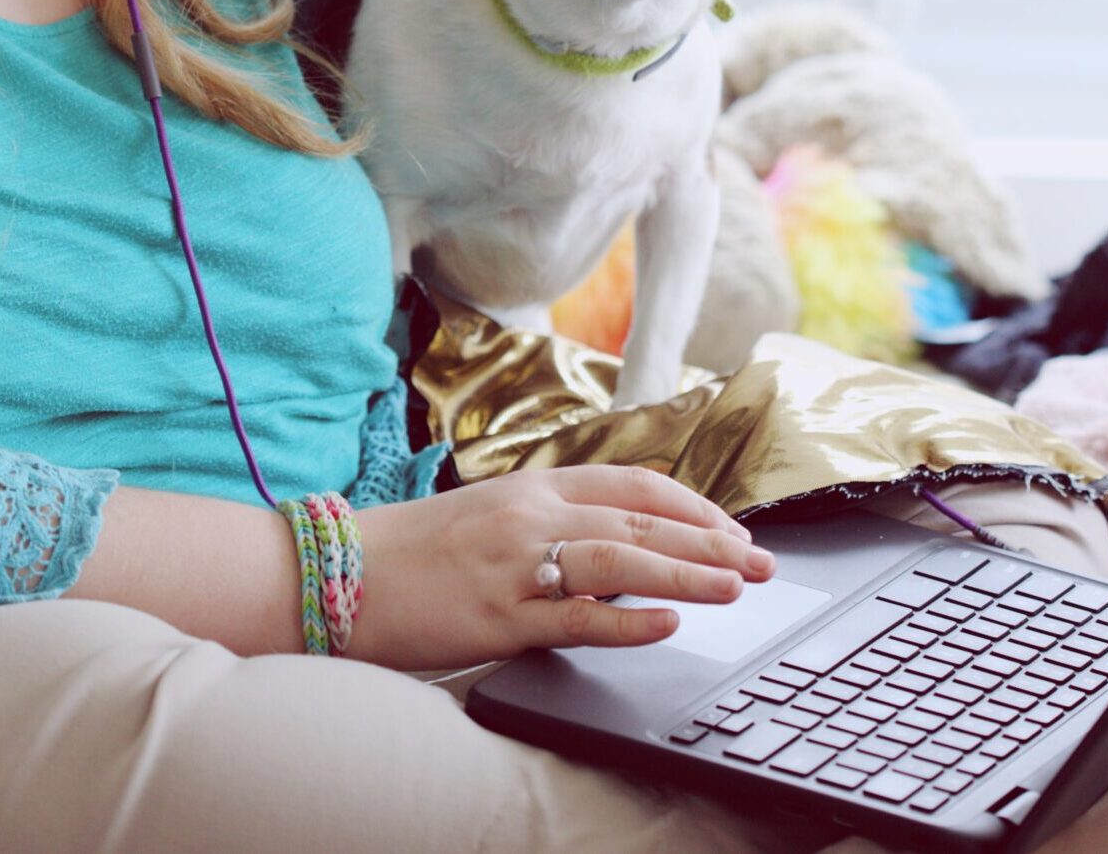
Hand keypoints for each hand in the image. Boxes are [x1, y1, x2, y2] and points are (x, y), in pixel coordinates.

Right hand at [342, 463, 773, 671]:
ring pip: (621, 560)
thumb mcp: (490, 515)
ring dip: (687, 571)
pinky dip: (628, 619)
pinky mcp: (498, 614)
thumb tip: (620, 544)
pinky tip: (668, 624)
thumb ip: (551, 521)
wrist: (344, 574)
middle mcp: (531, 514)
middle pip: (640, 520)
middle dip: (710, 539)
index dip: (692, 505)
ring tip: (737, 585)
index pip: (633, 484)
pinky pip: (576, 616)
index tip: (732, 529)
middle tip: (763, 560)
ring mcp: (516, 563)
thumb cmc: (416, 551)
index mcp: (533, 485)